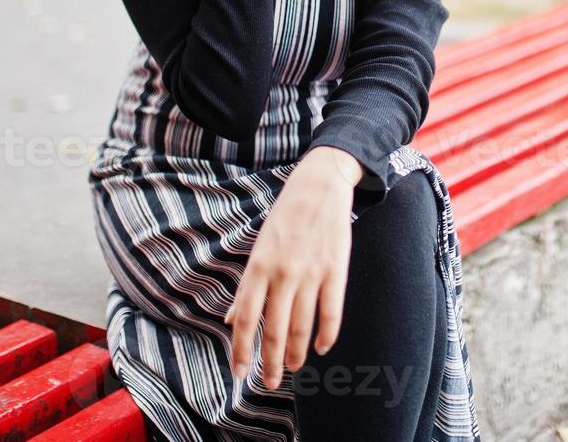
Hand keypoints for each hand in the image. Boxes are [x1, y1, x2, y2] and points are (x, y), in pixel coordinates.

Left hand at [223, 147, 361, 388]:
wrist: (319, 186)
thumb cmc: (284, 218)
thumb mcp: (258, 248)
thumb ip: (247, 287)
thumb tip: (231, 319)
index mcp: (258, 268)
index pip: (246, 319)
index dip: (242, 350)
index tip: (239, 373)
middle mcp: (282, 273)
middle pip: (274, 329)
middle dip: (269, 361)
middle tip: (268, 382)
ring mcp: (310, 273)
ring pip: (301, 326)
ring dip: (296, 352)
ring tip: (292, 367)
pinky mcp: (335, 270)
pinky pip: (331, 311)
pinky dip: (327, 334)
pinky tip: (322, 347)